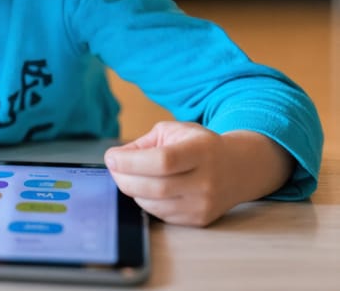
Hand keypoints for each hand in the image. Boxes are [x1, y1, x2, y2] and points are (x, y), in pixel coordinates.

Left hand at [104, 121, 233, 226]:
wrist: (240, 168)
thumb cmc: (201, 145)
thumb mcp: (175, 131)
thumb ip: (144, 143)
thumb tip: (116, 158)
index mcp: (201, 151)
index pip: (162, 161)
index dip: (130, 161)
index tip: (111, 157)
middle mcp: (206, 180)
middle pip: (154, 187)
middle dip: (123, 178)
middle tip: (114, 168)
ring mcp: (203, 204)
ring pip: (153, 204)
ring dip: (132, 190)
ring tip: (128, 177)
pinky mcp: (199, 219)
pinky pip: (160, 215)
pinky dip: (145, 202)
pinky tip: (146, 189)